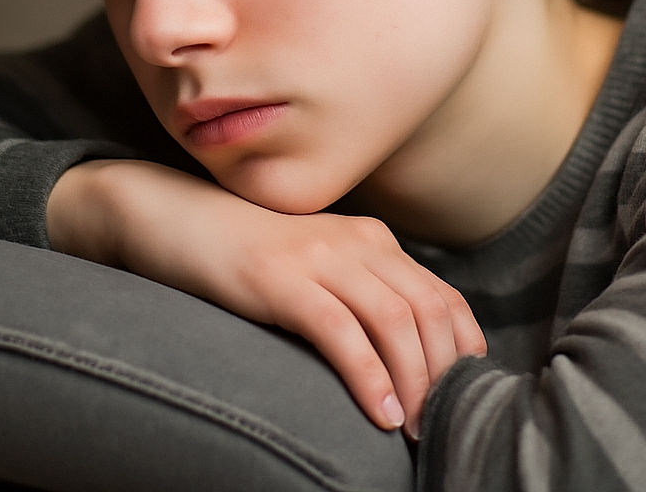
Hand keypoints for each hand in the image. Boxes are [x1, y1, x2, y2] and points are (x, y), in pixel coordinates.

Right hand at [47, 159, 486, 436]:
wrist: (179, 217)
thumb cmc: (249, 254)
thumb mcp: (317, 266)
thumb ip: (358, 291)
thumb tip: (401, 351)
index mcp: (372, 239)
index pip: (441, 294)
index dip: (463, 346)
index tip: (466, 393)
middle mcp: (356, 241)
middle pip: (427, 309)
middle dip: (445, 372)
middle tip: (446, 422)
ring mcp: (318, 257)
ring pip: (393, 320)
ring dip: (414, 381)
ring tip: (416, 427)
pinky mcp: (281, 280)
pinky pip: (340, 331)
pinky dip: (368, 375)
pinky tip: (380, 413)